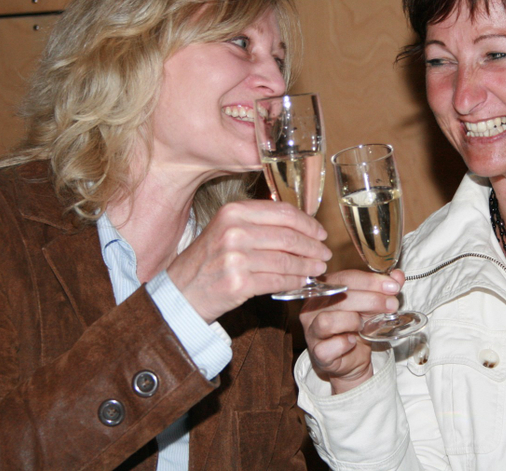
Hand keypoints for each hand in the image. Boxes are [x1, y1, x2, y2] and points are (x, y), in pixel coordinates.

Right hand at [167, 199, 330, 322]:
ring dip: (307, 266)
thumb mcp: (226, 230)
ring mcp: (236, 258)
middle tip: (324, 253)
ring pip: (286, 260)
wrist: (181, 293)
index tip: (320, 233)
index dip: (307, 223)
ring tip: (318, 268)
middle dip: (312, 246)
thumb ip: (257, 223)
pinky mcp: (239, 283)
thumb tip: (300, 224)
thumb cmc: (208, 261)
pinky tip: (302, 282)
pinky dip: (294, 282)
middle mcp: (234, 231)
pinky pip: (278, 281)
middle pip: (288, 236)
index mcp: (233, 212)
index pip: (282, 212)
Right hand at [300, 268, 403, 393]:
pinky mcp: (317, 352)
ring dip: (352, 321)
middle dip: (371, 300)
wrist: (351, 359)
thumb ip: (383, 289)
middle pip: (339, 297)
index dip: (370, 281)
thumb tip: (397, 276)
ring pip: (327, 321)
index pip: (345, 278)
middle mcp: (313, 307)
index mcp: (325, 289)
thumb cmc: (356, 327)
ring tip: (365, 326)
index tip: (393, 286)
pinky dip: (344, 344)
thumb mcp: (372, 305)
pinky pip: (327, 347)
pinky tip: (353, 342)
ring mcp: (312, 330)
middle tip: (392, 305)